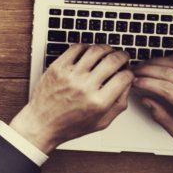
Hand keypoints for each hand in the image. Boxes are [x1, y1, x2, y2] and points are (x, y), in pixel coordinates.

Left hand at [9, 44, 132, 152]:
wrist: (42, 123)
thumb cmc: (70, 125)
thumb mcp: (101, 122)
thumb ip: (118, 104)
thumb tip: (127, 85)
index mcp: (98, 102)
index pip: (124, 78)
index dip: (130, 73)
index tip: (127, 72)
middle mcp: (85, 87)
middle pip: (112, 60)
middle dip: (122, 56)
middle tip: (123, 56)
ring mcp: (70, 75)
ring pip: (95, 50)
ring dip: (106, 48)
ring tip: (108, 51)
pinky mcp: (57, 67)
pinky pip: (76, 48)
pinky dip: (86, 46)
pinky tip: (89, 51)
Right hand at [131, 54, 172, 157]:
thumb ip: (160, 116)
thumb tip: (146, 99)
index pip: (167, 89)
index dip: (148, 83)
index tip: (136, 82)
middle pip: (171, 73)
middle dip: (149, 70)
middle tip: (136, 71)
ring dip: (159, 62)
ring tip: (147, 66)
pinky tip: (164, 62)